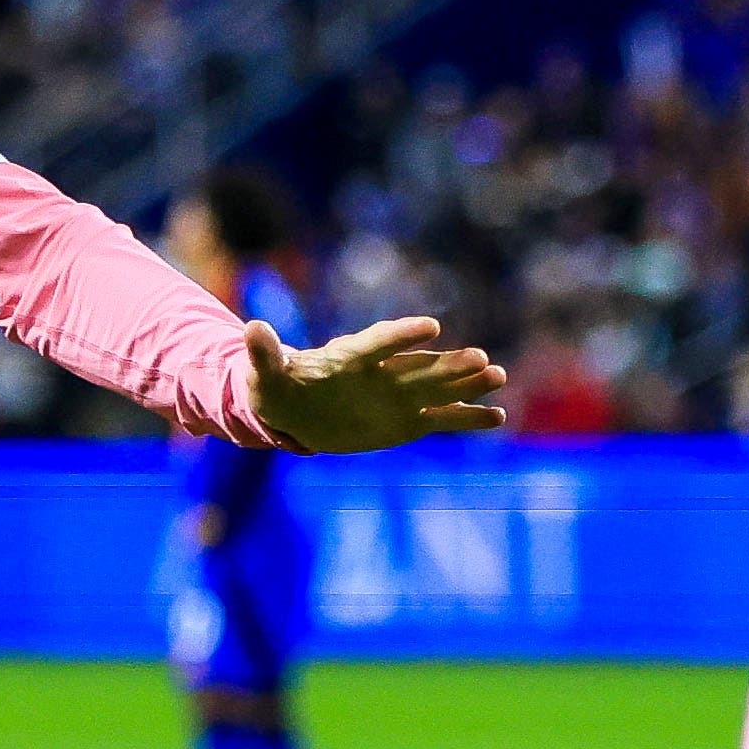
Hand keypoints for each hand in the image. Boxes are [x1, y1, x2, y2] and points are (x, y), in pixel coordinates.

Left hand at [245, 316, 505, 453]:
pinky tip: (496, 416)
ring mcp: (396, 396)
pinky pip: (441, 418)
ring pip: (437, 387)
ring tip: (498, 376)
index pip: (379, 342)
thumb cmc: (275, 385)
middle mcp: (380, 373)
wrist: (290, 409)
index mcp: (348, 357)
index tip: (431, 328)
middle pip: (418, 365)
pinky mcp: (405, 421)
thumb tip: (251, 329)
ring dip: (466, 383)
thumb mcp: (263, 372)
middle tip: (482, 359)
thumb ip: (263, 352)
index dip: (404, 335)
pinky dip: (467, 417)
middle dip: (449, 364)